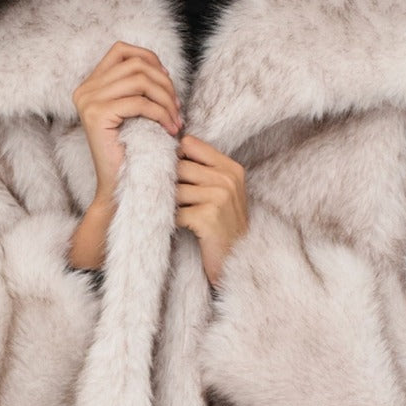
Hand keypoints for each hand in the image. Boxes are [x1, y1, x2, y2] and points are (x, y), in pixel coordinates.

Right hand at [71, 41, 183, 206]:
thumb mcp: (133, 113)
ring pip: (140, 81)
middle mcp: (85, 90)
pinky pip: (139, 103)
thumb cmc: (131, 152)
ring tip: (176, 120)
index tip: (167, 81)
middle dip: (164, 84)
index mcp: (90, 85)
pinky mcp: (97, 115)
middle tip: (177, 108)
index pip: (121, 51)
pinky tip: (170, 129)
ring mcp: (88, 101)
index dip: (149, 59)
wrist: (118, 188)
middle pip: (135, 65)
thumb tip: (162, 69)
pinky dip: (161, 114)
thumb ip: (137, 87)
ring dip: (166, 99)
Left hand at [173, 132, 248, 289]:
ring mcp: (218, 198)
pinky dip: (172, 221)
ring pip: (175, 189)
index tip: (174, 173)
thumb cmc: (224, 227)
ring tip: (179, 215)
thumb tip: (167, 152)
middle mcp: (227, 180)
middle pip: (180, 166)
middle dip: (171, 183)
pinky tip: (180, 228)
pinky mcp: (207, 217)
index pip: (190, 144)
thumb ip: (203, 171)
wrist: (238, 261)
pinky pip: (175, 212)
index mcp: (231, 169)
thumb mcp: (222, 193)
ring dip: (171, 204)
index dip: (176, 156)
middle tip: (174, 200)